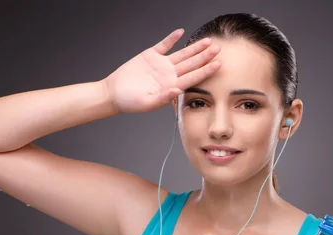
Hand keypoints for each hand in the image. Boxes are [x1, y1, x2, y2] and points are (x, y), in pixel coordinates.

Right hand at [103, 28, 221, 113]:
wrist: (114, 93)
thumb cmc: (129, 102)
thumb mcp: (146, 103)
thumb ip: (163, 98)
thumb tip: (177, 91)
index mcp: (171, 86)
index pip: (193, 77)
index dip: (206, 71)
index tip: (218, 65)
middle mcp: (169, 75)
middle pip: (191, 64)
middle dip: (205, 56)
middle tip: (218, 49)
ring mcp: (161, 65)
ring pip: (182, 54)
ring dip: (194, 48)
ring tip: (207, 42)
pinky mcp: (150, 56)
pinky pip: (163, 45)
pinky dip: (171, 38)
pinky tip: (180, 32)